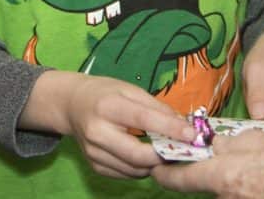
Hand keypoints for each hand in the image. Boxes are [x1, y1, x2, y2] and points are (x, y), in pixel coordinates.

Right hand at [20, 70, 194, 178]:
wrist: (72, 105)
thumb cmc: (105, 93)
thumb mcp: (130, 89)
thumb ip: (155, 107)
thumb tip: (182, 124)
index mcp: (108, 107)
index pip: (144, 120)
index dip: (170, 129)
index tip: (192, 134)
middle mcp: (98, 132)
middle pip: (138, 154)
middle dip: (164, 156)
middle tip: (182, 150)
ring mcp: (94, 153)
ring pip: (134, 169)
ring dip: (155, 164)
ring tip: (167, 151)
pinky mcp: (94, 166)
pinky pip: (125, 174)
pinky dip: (141, 168)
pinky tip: (147, 156)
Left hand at [151, 129, 263, 197]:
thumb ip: (235, 140)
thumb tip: (213, 141)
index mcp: (225, 175)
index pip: (178, 177)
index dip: (163, 169)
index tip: (155, 160)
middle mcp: (228, 196)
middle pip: (205, 181)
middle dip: (205, 164)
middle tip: (216, 143)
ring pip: (226, 186)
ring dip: (232, 171)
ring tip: (255, 155)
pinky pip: (243, 193)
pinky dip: (248, 182)